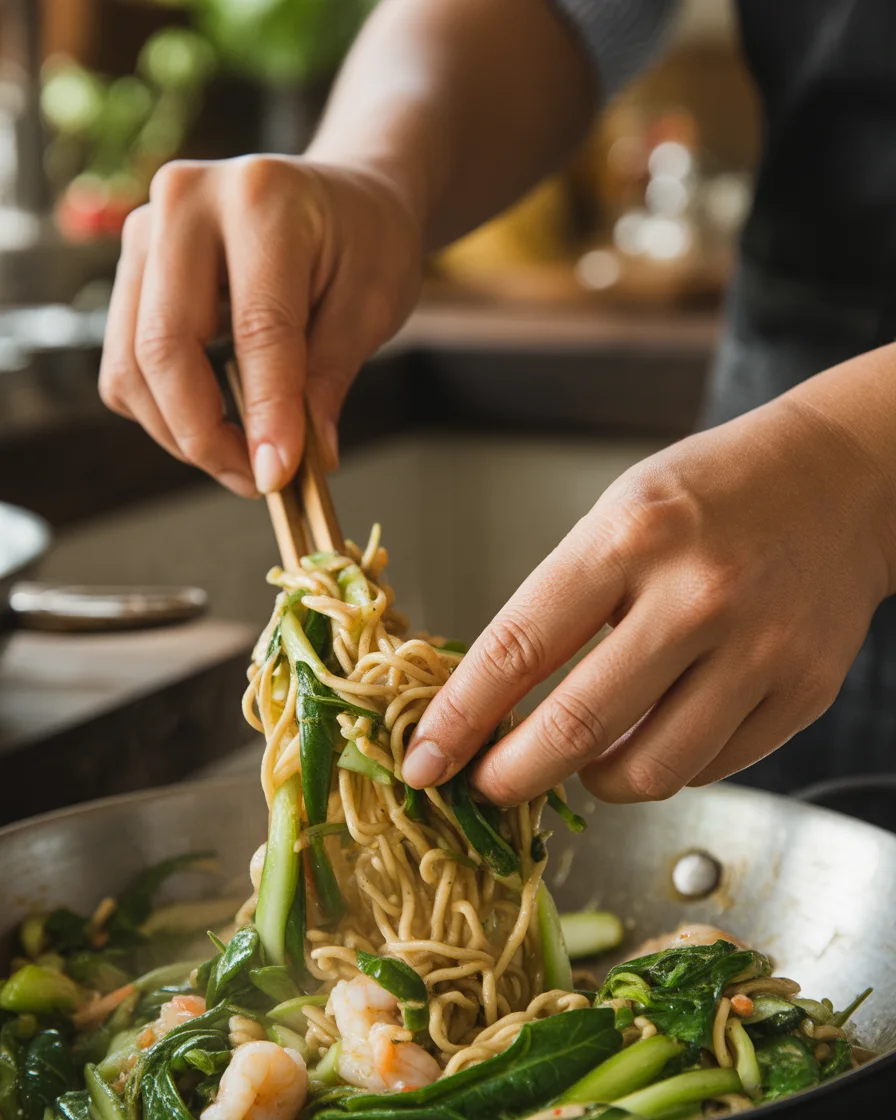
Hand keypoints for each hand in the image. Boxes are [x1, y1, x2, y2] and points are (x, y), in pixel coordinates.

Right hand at [99, 157, 421, 494]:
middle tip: (256, 480)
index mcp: (262, 198)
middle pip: (165, 347)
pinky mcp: (132, 268)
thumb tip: (294, 460)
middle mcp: (186, 202)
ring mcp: (145, 231)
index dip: (266, 413)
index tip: (276, 476)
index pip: (256, 327)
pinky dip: (163, 410)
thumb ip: (330, 377)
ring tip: (243, 458)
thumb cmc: (365, 243)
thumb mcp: (373, 303)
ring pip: (131, 365)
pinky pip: (125, 364)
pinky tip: (217, 419)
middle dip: (205, 434)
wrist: (343, 199)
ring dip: (180, 432)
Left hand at [403, 385, 895, 802]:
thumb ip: (562, 605)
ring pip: (649, 771)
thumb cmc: (712, 493)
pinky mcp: (802, 692)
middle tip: (486, 786)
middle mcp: (696, 596)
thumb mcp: (617, 515)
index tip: (423, 761)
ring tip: (580, 756)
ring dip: (592, 781)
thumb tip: (499, 703)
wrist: (841, 481)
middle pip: (577, 726)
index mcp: (631, 536)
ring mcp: (758, 650)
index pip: (517, 647)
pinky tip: (652, 735)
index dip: (458, 718)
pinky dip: (663, 766)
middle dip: (511, 776)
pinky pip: (710, 768)